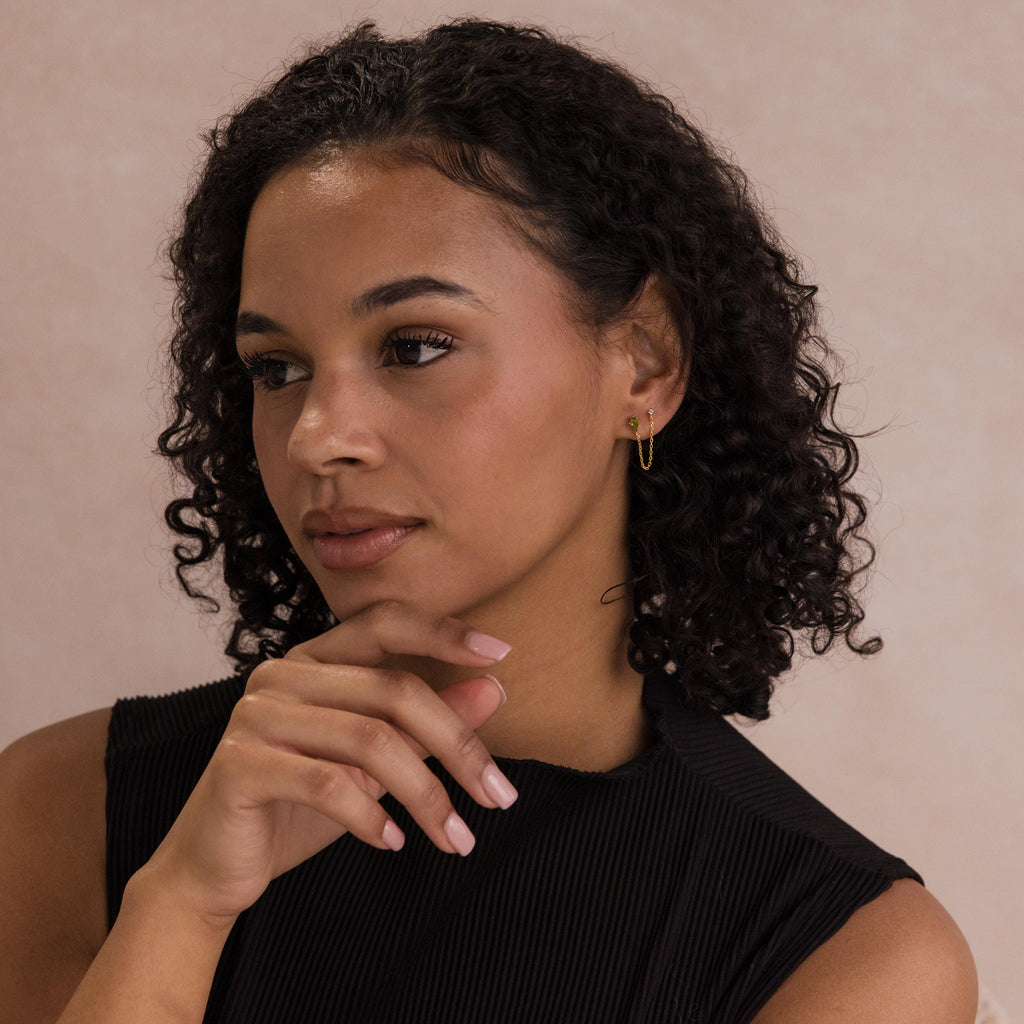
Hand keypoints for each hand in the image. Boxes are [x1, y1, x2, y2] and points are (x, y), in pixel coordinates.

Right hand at [136, 601, 516, 927]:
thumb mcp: (375, 762)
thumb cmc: (300, 806)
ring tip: (456, 837)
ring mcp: (257, 715)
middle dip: (458, 744)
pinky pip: (326, 784)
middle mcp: (282, 674)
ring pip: (368, 740)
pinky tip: (395, 843)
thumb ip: (426, 722)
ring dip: (425, 794)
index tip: (499, 653)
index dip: (442, 632)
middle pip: (393, 690)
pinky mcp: (238, 764)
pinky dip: (370, 817)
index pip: (385, 622)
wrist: (217, 865)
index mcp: (315, 659)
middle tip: (499, 795)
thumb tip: (493, 688)